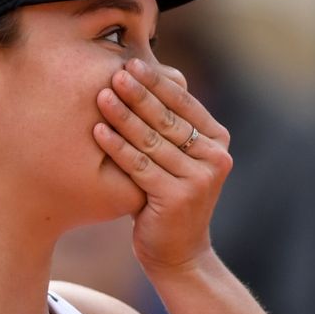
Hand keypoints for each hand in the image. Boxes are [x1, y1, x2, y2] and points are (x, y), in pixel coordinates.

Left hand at [93, 58, 232, 272]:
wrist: (177, 252)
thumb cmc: (166, 197)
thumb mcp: (175, 158)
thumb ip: (167, 125)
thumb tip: (140, 77)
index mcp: (217, 141)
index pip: (184, 102)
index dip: (156, 81)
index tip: (130, 61)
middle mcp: (216, 157)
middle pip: (167, 118)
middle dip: (138, 93)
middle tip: (114, 71)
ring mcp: (200, 179)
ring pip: (152, 140)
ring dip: (124, 115)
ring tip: (101, 95)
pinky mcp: (179, 198)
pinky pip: (140, 166)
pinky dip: (116, 147)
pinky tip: (97, 131)